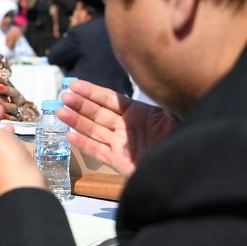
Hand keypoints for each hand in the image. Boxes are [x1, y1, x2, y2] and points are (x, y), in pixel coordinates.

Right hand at [57, 79, 173, 177]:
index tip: (75, 85)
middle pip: (99, 113)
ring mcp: (123, 145)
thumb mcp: (174, 113)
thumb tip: (152, 77)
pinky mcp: (120, 163)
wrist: (186, 168)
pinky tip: (70, 135)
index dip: (92, 92)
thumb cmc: (184, 139)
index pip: (111, 99)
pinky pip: (98, 151)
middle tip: (64, 97)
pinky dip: (84, 144)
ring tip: (60, 112)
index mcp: (140, 113)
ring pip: (94, 130)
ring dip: (77, 121)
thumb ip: (159, 98)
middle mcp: (128, 128)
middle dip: (80, 105)